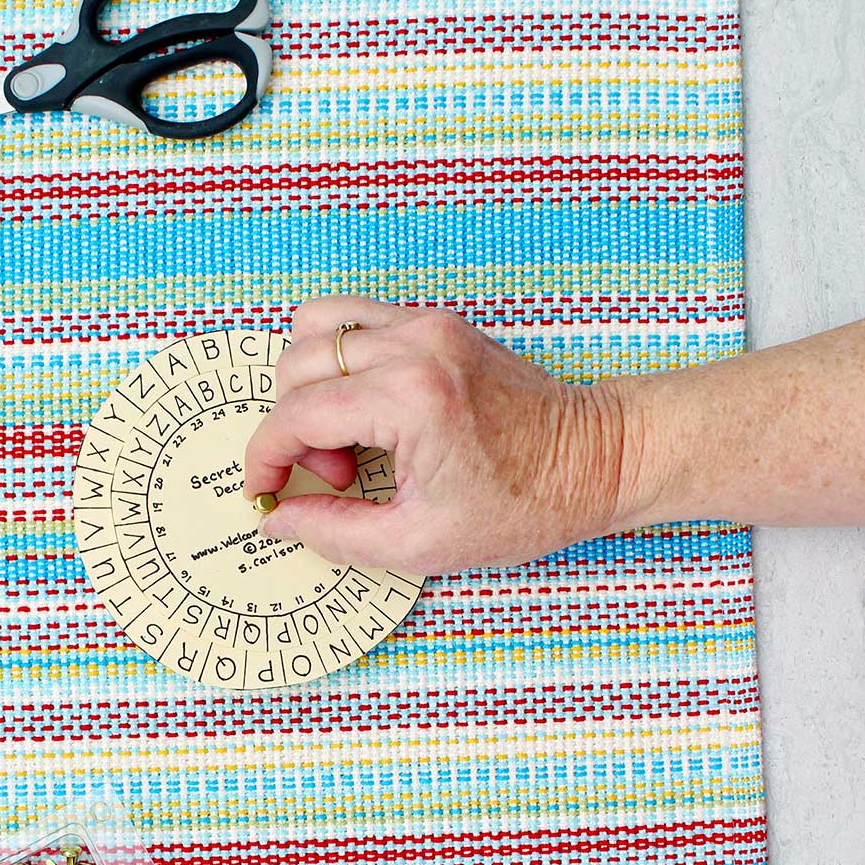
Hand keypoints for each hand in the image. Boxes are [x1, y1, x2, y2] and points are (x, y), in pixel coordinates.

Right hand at [243, 296, 626, 574]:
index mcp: (412, 398)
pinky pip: (357, 322)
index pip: (296, 413)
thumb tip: (279, 520)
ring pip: (318, 329)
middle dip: (294, 428)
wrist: (598, 458)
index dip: (266, 459)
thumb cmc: (528, 503)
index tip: (265, 492)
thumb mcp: (422, 541)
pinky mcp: (438, 323)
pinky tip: (369, 412)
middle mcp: (415, 345)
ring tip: (348, 439)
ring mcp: (427, 325)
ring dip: (311, 386)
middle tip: (336, 476)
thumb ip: (336, 532)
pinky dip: (341, 364)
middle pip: (298, 365)